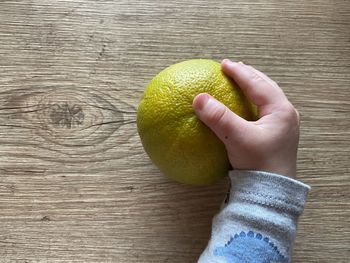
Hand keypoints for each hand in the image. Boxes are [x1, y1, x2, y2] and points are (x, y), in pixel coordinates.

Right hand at [192, 59, 299, 177]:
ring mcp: (282, 126)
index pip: (257, 83)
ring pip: (266, 99)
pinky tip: (242, 107)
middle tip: (232, 68)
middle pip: (266, 87)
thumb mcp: (238, 139)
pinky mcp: (275, 137)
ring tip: (238, 81)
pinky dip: (251, 103)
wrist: (272, 194)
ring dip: (251, 87)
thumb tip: (198, 98)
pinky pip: (262, 111)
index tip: (223, 64)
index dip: (240, 72)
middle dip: (248, 76)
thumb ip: (219, 117)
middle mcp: (285, 115)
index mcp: (280, 111)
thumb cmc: (259, 165)